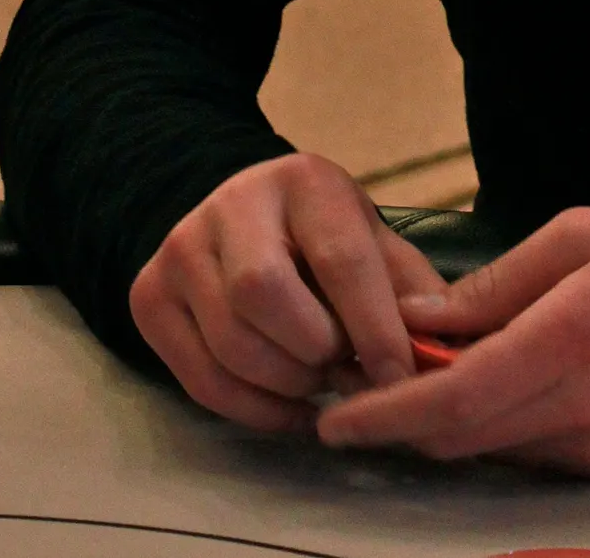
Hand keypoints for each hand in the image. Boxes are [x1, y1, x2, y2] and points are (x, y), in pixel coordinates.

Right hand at [128, 153, 446, 434]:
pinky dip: (253, 410)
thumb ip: (409, 290)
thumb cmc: (322, 234)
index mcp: (304, 180)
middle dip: (316, 350)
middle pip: (265, 296)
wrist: (240, 214)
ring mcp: (182, 249)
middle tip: (343, 367)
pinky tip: (287, 406)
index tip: (398, 377)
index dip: (373, 326)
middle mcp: (233, 204)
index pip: (339, 258)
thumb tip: (439, 352)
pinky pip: (200, 380)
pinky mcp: (150, 296)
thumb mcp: (372, 239)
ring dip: (287, 385)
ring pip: (230, 345)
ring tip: (317, 378)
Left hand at [318, 206, 589, 477]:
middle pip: (459, 439)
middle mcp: (577, 407)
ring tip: (418, 381)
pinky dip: (491, 431)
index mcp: (566, 338)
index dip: (386, 414)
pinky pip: (525, 458)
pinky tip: (485, 391)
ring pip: (487, 453)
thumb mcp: (575, 236)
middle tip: (358, 392)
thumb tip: (417, 317)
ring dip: (444, 428)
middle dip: (401, 424)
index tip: (336, 418)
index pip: (454, 398)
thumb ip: (494, 283)